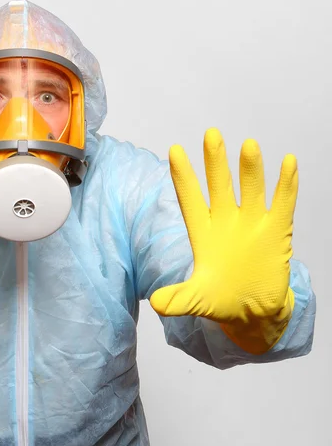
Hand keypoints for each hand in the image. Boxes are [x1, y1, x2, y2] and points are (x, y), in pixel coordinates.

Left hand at [149, 128, 295, 334]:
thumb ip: (179, 299)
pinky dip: (287, 185)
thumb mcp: (198, 301)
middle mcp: (226, 223)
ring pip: (251, 190)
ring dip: (250, 169)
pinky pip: (283, 204)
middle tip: (211, 134)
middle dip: (215, 162)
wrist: (252, 312)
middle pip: (219, 187)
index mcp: (203, 234)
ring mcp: (252, 225)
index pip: (190, 200)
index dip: (183, 177)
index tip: (174, 151)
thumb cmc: (220, 301)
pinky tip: (288, 162)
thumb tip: (156, 304)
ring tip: (248, 144)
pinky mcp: (277, 232)